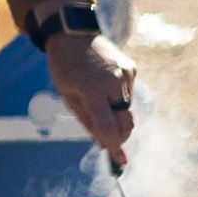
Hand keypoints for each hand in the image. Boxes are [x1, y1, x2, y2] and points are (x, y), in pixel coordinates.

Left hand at [44, 27, 135, 168]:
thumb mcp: (68, 97)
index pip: (109, 127)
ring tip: (96, 99)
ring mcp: (126, 74)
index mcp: (93, 90)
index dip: (115, 148)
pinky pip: (128, 94)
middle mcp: (114, 82)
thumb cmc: (65, 67)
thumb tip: (104, 144)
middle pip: (126, 122)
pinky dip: (119, 98)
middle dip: (119, 135)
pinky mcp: (132, 68)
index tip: (121, 163)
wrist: (73, 33)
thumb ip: (88, 122)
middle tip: (108, 140)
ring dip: (116, 114)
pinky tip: (104, 84)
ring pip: (127, 109)